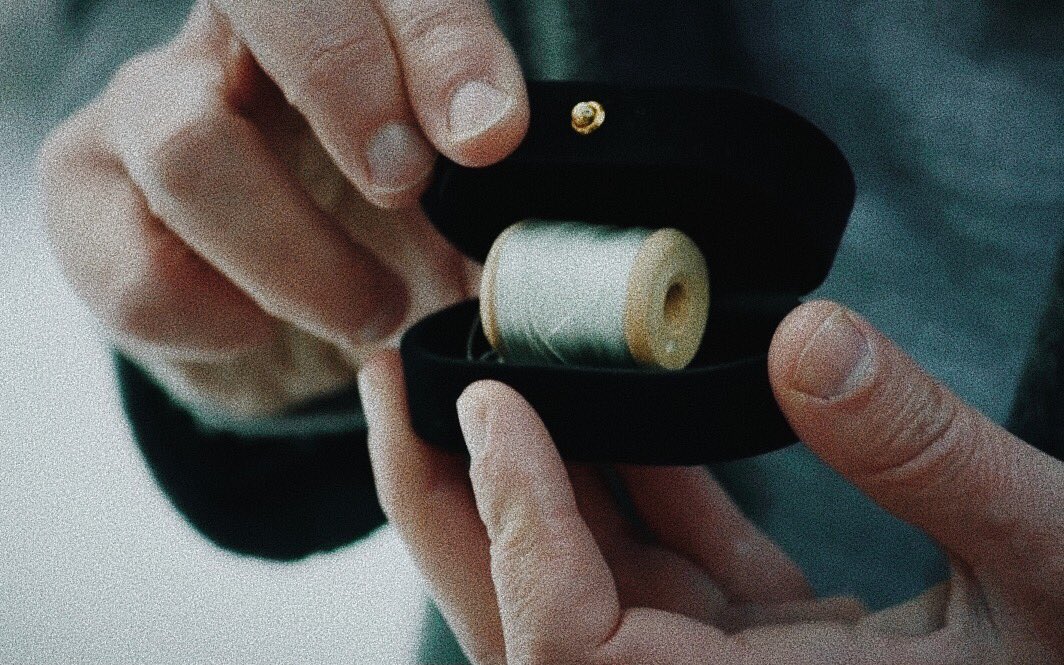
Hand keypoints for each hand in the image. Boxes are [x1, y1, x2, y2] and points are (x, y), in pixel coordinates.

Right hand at [38, 0, 526, 415]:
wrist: (270, 294)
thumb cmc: (375, 225)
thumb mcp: (450, 202)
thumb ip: (487, 192)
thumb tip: (544, 231)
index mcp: (343, 18)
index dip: (437, 44)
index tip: (488, 135)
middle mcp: (234, 40)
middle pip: (262, 1)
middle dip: (343, 89)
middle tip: (409, 186)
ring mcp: (148, 107)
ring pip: (190, 147)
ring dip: (296, 256)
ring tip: (372, 311)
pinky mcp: (88, 194)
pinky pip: (133, 264)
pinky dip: (210, 317)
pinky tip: (256, 328)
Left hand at [361, 300, 1063, 663]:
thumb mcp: (1056, 566)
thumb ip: (930, 461)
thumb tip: (811, 335)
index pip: (573, 649)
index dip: (516, 523)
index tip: (485, 396)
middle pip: (534, 624)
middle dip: (452, 504)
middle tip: (400, 380)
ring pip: (592, 587)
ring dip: (536, 479)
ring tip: (487, 365)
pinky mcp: (768, 652)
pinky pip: (668, 571)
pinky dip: (636, 490)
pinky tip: (622, 406)